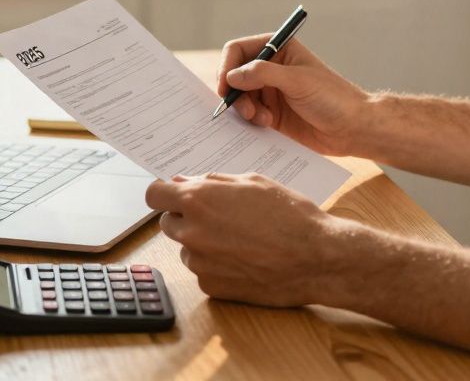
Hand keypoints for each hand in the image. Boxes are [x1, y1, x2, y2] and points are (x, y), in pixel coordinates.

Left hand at [146, 173, 357, 306]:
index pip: (153, 195)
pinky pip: (202, 272)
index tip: (174, 196)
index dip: (164, 195)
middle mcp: (192, 232)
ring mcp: (200, 263)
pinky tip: (243, 260)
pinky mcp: (211, 287)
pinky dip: (216, 266)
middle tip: (217, 217)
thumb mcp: (253, 182)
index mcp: (199, 200)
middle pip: (168, 223)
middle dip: (186, 218)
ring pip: (186, 249)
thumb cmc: (290, 215)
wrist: (316, 258)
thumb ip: (213, 182)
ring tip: (238, 240)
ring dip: (201, 243)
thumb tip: (185, 183)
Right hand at [217, 34, 369, 155]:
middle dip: (235, 92)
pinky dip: (251, 120)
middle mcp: (270, 69)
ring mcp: (270, 92)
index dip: (227, 66)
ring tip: (262, 118)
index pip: (239, 50)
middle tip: (244, 108)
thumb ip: (263, 74)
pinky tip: (267, 124)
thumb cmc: (333, 97)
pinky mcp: (271, 114)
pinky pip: (248, 115)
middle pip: (234, 75)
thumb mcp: (298, 80)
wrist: (352, 128)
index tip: (226, 86)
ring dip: (244, 108)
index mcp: (278, 50)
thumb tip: (232, 76)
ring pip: (239, 97)